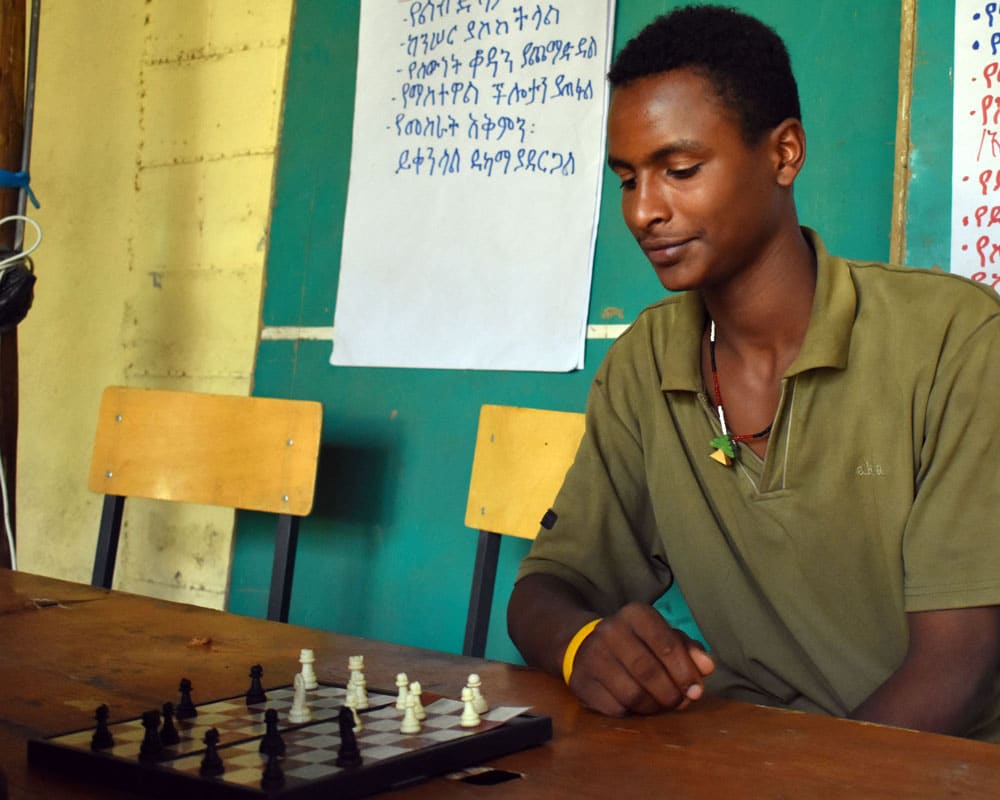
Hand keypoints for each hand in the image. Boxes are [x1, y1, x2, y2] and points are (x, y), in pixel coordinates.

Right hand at [568, 603, 713, 715]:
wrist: (586, 645)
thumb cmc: (637, 643)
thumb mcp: (663, 637)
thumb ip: (688, 650)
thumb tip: (707, 667)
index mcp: (636, 614)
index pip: (667, 645)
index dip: (686, 672)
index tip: (696, 689)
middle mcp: (610, 630)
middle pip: (649, 672)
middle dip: (671, 694)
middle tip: (680, 702)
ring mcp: (592, 655)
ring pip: (632, 694)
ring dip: (654, 707)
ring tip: (661, 705)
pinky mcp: (581, 681)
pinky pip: (615, 708)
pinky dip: (633, 713)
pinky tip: (638, 707)